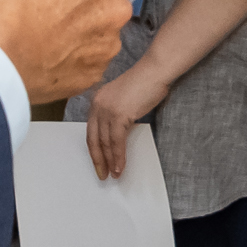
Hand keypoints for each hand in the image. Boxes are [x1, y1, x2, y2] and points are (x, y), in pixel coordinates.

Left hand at [85, 61, 172, 180]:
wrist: (155, 71)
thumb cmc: (145, 83)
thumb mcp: (124, 100)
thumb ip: (117, 115)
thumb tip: (118, 136)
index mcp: (97, 101)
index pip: (91, 131)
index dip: (95, 149)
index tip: (99, 163)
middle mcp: (97, 105)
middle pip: (94, 139)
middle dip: (98, 160)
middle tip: (102, 174)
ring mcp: (107, 110)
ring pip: (105, 143)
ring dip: (109, 161)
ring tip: (114, 175)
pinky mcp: (118, 115)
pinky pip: (116, 142)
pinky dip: (118, 156)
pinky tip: (120, 167)